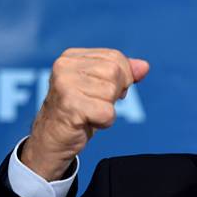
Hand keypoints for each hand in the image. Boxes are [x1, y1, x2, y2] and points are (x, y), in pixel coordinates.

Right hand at [20, 48, 149, 180]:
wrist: (51, 140)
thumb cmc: (79, 110)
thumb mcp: (101, 86)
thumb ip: (124, 73)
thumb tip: (144, 67)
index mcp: (71, 57)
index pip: (115, 57)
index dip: (121, 77)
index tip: (103, 91)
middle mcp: (65, 66)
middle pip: (115, 72)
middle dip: (115, 92)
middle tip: (96, 103)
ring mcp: (65, 85)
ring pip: (111, 91)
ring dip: (107, 108)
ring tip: (89, 112)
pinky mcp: (70, 106)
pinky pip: (107, 112)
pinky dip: (105, 121)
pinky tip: (88, 122)